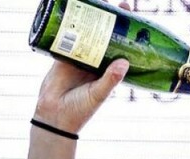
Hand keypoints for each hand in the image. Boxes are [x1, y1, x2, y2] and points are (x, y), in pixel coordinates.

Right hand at [31, 1, 132, 132]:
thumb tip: (124, 62)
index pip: (121, 50)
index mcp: (108, 72)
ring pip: (88, 36)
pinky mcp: (63, 57)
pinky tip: (74, 14)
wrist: (54, 116)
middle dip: (111, 23)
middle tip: (118, 6)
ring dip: (92, 22)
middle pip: (106, 38)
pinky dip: (70, 27)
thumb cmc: (80, 110)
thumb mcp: (98, 94)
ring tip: (99, 6)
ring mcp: (79, 59)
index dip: (127, 36)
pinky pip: (67, 38)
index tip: (134, 20)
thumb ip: (110, 79)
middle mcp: (96, 64)